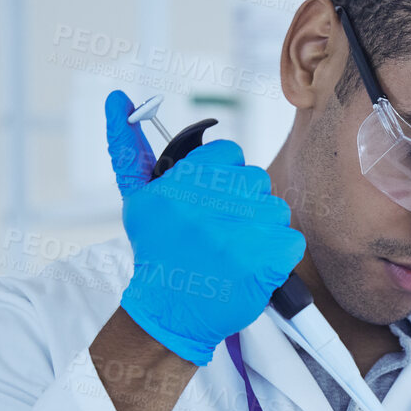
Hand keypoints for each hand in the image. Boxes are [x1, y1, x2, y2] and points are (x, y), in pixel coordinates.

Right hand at [104, 90, 305, 366]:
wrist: (170, 311)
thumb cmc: (157, 252)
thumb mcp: (138, 198)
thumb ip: (129, 147)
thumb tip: (119, 99)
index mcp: (182, 183)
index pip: (229, 154)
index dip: (223, 180)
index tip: (210, 204)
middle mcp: (208, 204)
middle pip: (255, 180)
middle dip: (243, 204)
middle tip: (220, 232)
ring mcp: (240, 233)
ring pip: (275, 210)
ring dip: (261, 231)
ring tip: (234, 252)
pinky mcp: (265, 260)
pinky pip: (291, 240)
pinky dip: (277, 256)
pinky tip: (251, 267)